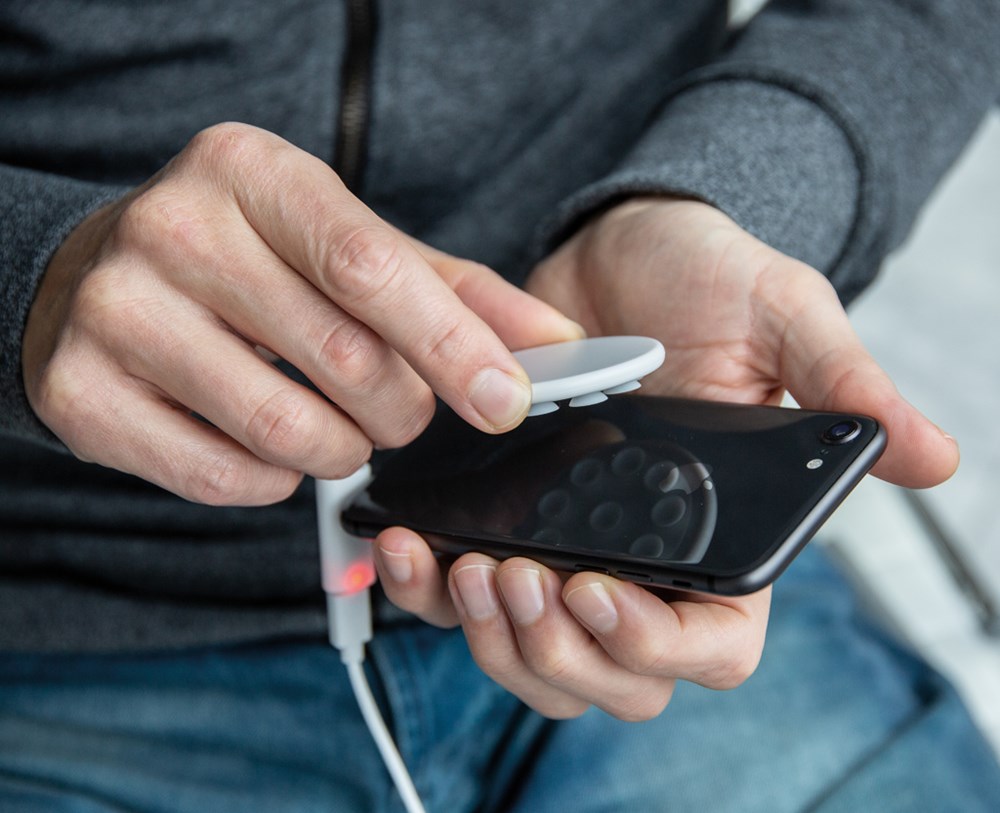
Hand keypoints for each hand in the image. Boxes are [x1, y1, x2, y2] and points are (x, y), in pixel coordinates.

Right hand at [22, 123, 581, 504]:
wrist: (98, 278)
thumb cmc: (250, 262)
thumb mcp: (348, 247)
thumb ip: (453, 293)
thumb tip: (556, 343)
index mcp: (252, 173)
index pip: (370, 265)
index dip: (451, 344)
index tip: (505, 401)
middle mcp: (173, 229)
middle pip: (341, 357)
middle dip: (402, 410)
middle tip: (402, 413)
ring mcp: (115, 312)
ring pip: (286, 430)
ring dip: (342, 450)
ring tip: (337, 427)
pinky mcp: (82, 394)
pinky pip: (225, 477)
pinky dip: (275, 479)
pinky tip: (270, 446)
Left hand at [374, 197, 958, 719]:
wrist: (619, 251)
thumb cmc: (709, 283)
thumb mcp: (782, 316)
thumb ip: (844, 382)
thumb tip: (936, 456)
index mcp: (723, 538)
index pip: (711, 648)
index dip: (656, 647)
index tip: (600, 594)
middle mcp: (646, 562)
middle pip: (609, 677)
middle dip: (558, 652)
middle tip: (517, 578)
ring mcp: (568, 547)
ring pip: (532, 657)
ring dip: (489, 635)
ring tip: (462, 562)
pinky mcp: (503, 521)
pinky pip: (463, 596)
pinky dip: (429, 591)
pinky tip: (406, 548)